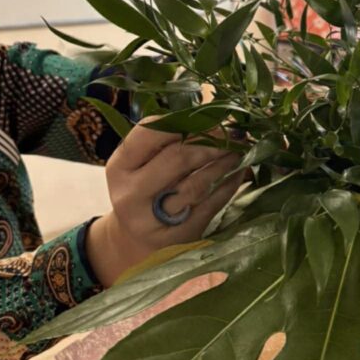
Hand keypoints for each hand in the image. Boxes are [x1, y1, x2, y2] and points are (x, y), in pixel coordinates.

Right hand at [85, 121, 243, 286]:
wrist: (137, 241)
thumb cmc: (145, 190)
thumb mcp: (141, 165)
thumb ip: (166, 142)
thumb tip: (213, 117)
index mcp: (120, 166)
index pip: (149, 133)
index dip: (184, 121)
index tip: (209, 117)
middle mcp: (131, 193)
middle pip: (176, 158)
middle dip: (210, 143)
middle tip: (232, 135)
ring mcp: (154, 219)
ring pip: (196, 184)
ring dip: (223, 163)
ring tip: (239, 150)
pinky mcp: (179, 235)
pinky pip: (211, 205)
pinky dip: (229, 186)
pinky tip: (239, 173)